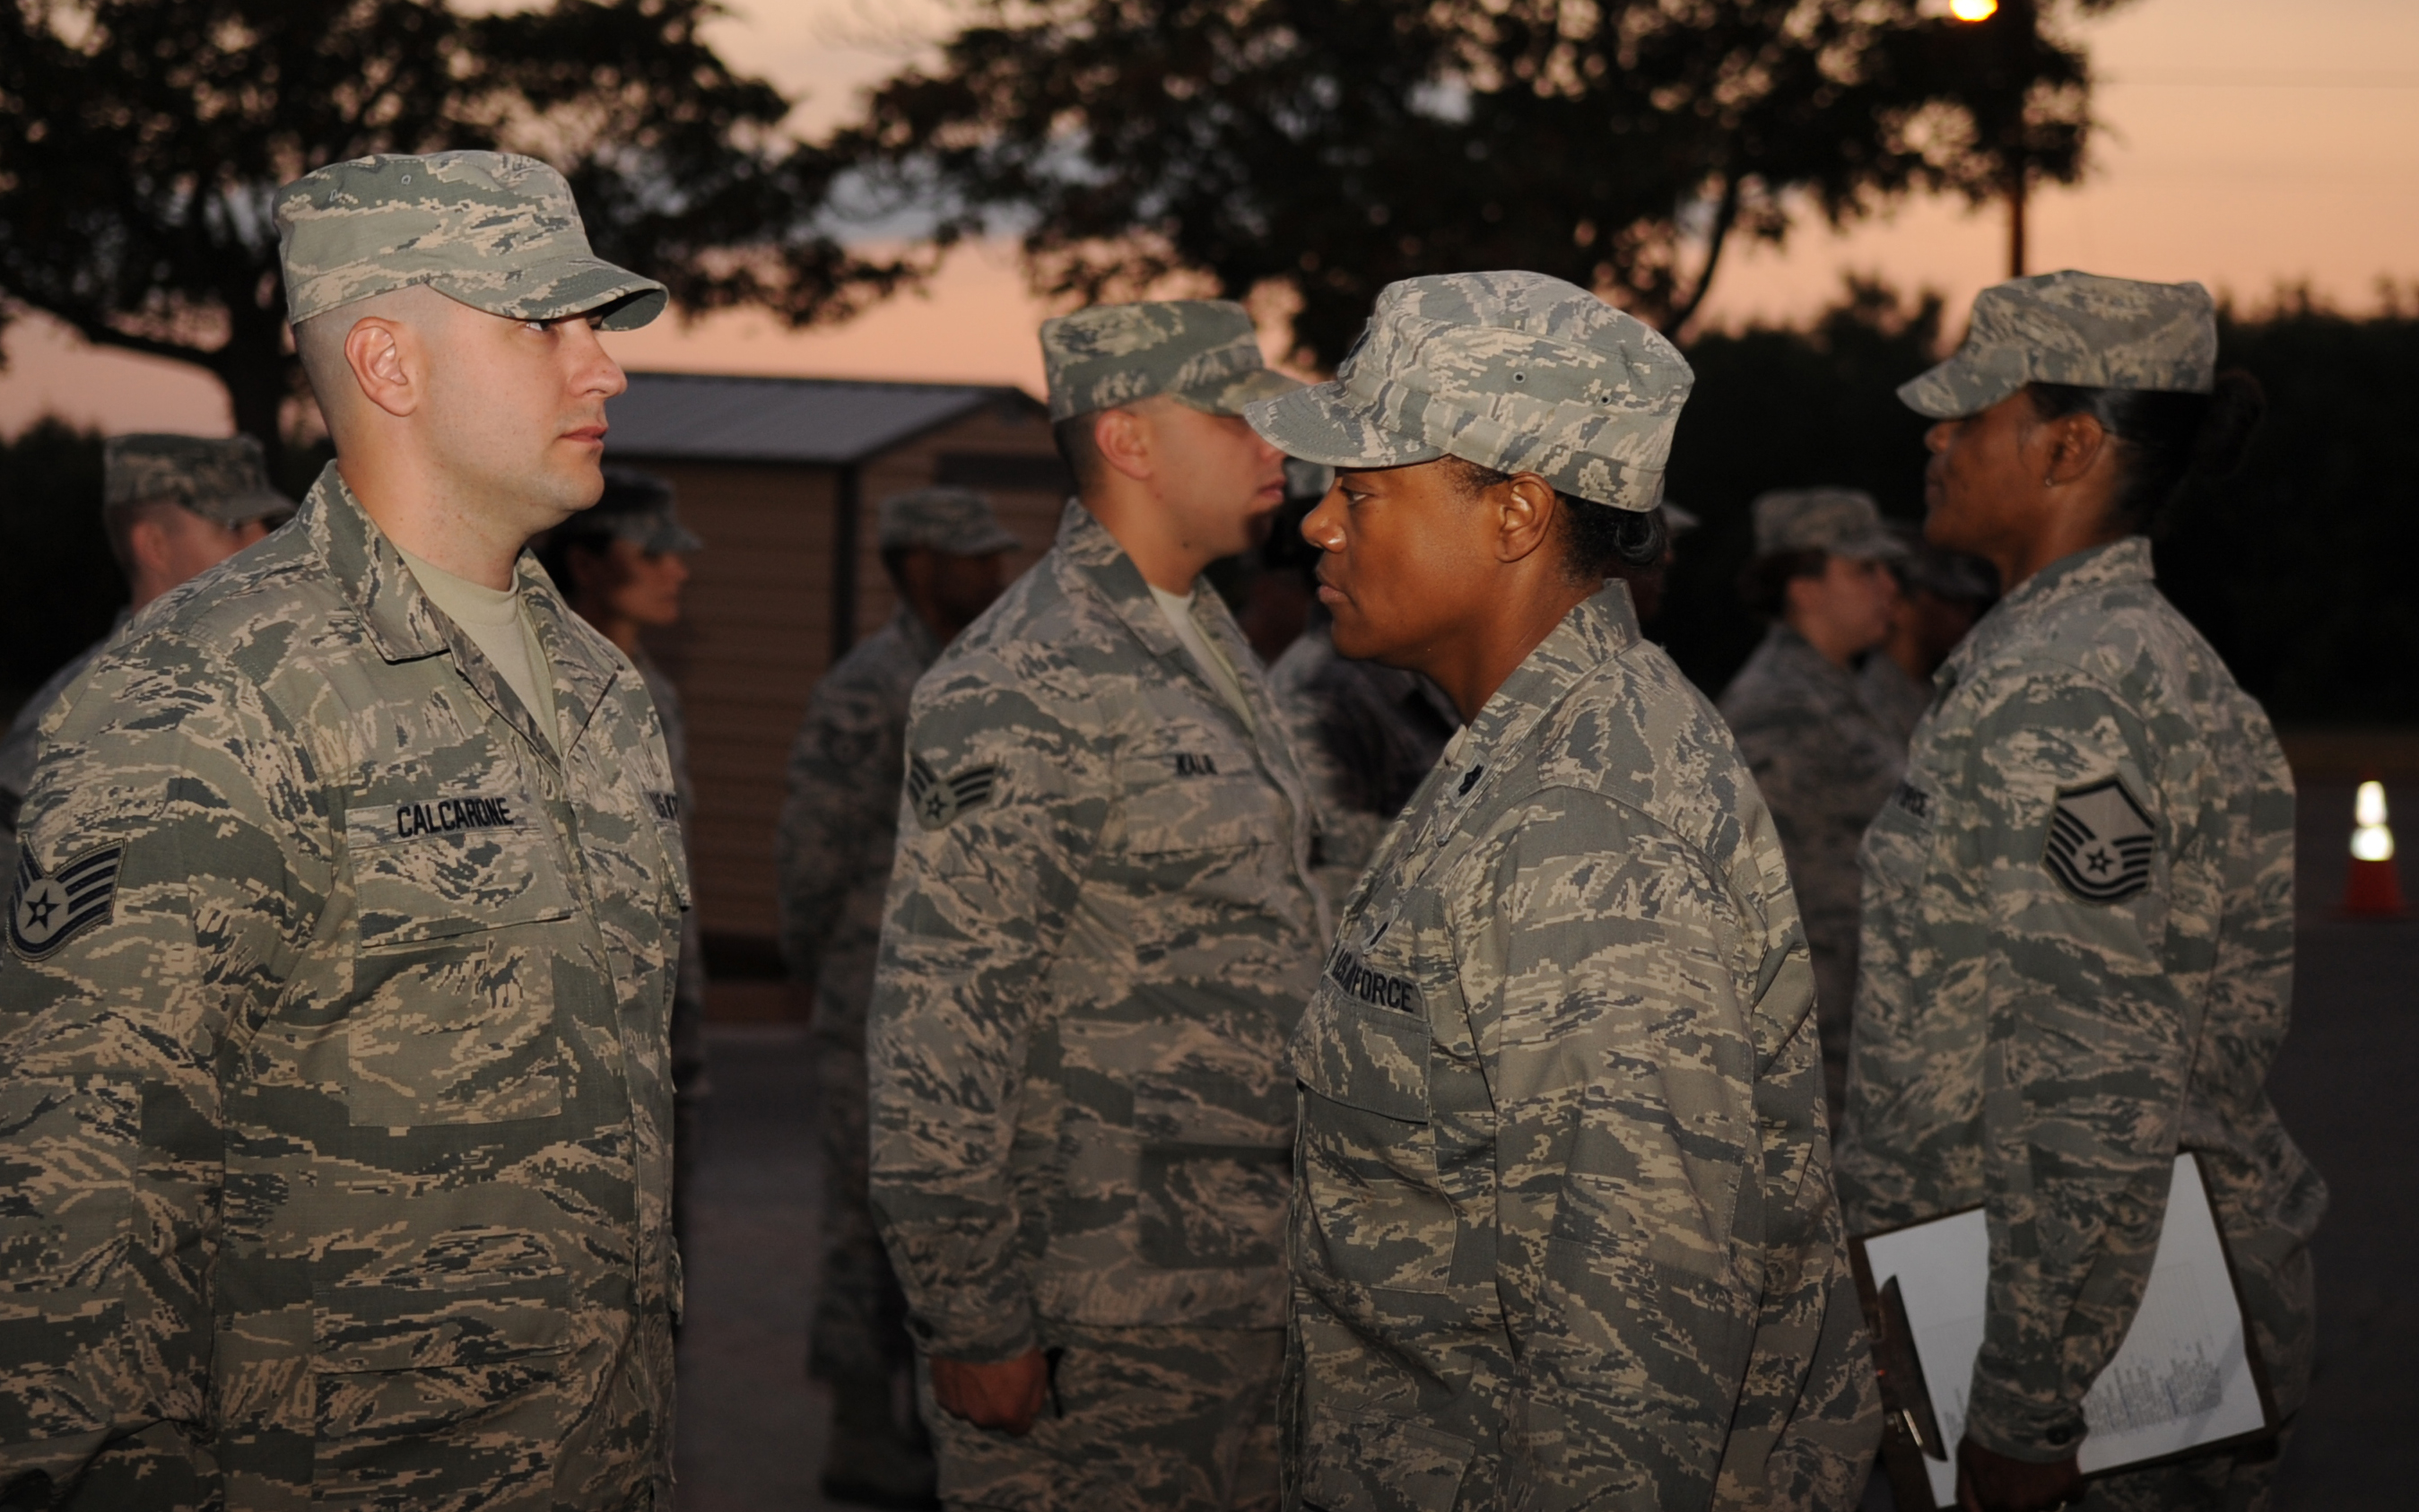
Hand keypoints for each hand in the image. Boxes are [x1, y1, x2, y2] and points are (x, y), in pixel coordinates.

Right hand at [930, 1349, 1049, 1435]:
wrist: (976, 1326)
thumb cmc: (1011, 1346)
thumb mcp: (1039, 1370)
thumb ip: (1034, 1398)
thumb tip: (1028, 1411)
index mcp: (1008, 1414)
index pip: (1019, 1429)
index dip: (1021, 1413)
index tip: (1019, 1398)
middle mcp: (983, 1417)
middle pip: (993, 1419)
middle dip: (996, 1404)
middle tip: (997, 1377)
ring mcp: (959, 1407)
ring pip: (971, 1408)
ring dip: (974, 1396)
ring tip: (977, 1369)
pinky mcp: (941, 1394)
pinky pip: (953, 1397)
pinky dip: (957, 1387)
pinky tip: (962, 1367)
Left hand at [1956, 1437, 2083, 1511]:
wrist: (2021, 1412)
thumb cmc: (1990, 1433)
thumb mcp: (1966, 1460)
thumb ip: (1969, 1494)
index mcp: (1992, 1501)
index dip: (2001, 1499)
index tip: (2008, 1485)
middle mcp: (2018, 1507)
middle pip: (2025, 1509)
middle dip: (2024, 1495)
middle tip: (2023, 1470)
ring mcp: (2045, 1500)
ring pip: (2048, 1502)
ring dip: (2045, 1488)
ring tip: (2038, 1460)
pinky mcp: (2069, 1489)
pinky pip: (2073, 1494)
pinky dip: (2068, 1482)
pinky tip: (2058, 1463)